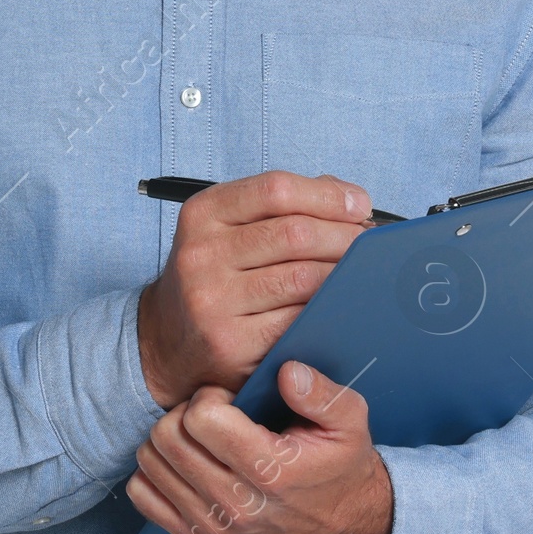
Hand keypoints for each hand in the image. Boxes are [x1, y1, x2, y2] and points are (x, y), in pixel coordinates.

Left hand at [125, 361, 394, 533]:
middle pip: (168, 438)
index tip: (229, 399)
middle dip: (184, 413)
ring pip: (151, 463)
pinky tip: (186, 462)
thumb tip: (286, 372)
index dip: (209, 396)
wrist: (344, 524)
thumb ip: (321, 393)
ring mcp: (212, 526)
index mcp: (272, 471)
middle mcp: (236, 505)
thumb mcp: (350, 420)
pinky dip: (155, 472)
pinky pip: (142, 496)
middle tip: (211, 414)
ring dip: (169, 440)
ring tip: (199, 437)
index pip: (201, 419)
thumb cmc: (340, 465)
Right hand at [137, 171, 372, 411]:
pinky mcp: (231, 344)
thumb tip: (348, 198)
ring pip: (302, 278)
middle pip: (295, 233)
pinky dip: (327, 310)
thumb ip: (281, 204)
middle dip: (345, 237)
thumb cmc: (212, 276)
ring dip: (343, 274)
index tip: (360, 205)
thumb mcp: (227, 227)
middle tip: (367, 245)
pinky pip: (297, 321)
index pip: (276, 190)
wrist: (165, 340)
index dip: (327, 195)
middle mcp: (202, 254)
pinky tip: (339, 305)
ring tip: (359, 272)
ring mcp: (213, 302)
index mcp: (203, 214)